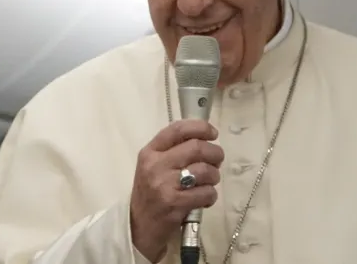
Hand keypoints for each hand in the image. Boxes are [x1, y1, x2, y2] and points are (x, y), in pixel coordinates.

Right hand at [130, 119, 223, 262]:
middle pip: (196, 147)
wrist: (138, 228)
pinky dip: (211, 195)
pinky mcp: (174, 203)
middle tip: (217, 161)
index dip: (201, 127)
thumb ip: (174, 150)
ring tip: (210, 182)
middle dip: (215, 153)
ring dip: (214, 176)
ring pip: (204, 170)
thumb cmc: (151, 194)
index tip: (213, 134)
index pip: (178, 129)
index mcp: (150, 152)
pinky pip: (206, 192)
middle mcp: (155, 165)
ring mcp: (164, 184)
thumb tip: (206, 140)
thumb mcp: (154, 167)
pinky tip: (204, 199)